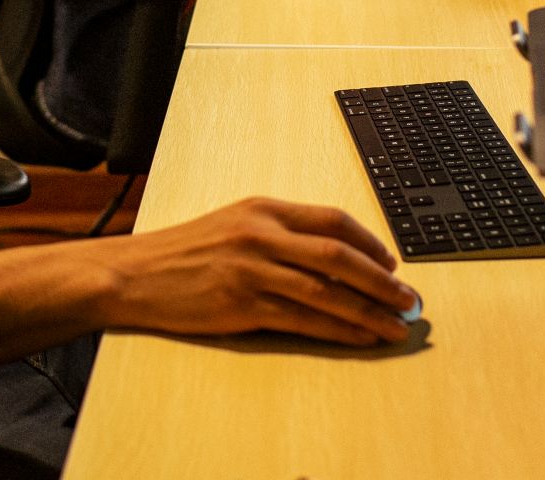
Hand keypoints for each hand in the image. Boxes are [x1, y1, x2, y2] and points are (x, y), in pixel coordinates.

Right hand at [94, 197, 415, 345]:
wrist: (135, 275)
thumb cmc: (185, 252)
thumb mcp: (234, 224)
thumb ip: (278, 233)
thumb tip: (331, 257)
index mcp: (264, 209)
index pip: (333, 221)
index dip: (370, 244)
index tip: (393, 265)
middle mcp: (263, 234)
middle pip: (340, 256)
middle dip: (382, 281)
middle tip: (410, 300)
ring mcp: (254, 269)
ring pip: (327, 292)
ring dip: (369, 311)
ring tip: (395, 325)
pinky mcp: (243, 304)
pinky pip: (303, 319)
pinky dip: (338, 330)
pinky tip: (359, 337)